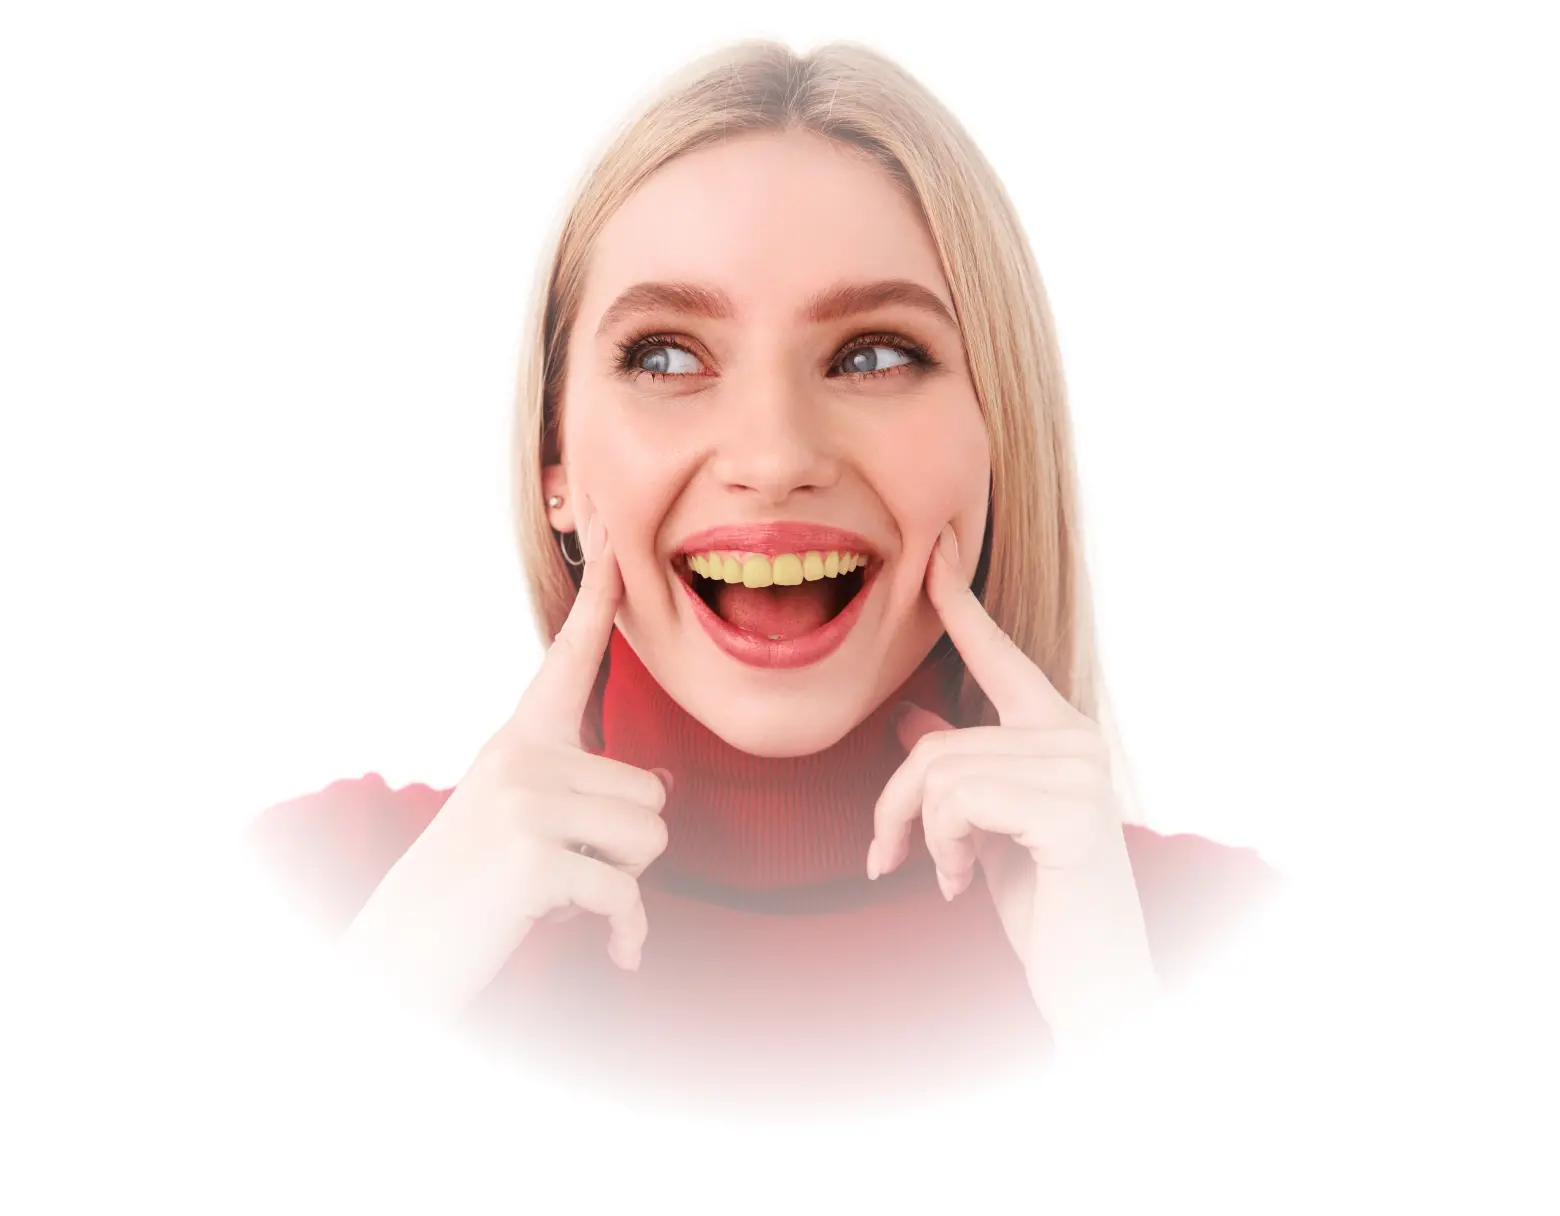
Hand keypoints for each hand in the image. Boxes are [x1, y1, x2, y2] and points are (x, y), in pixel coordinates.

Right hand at [340, 508, 670, 1016]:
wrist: (406, 950)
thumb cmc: (476, 886)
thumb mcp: (523, 818)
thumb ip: (580, 788)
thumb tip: (662, 786)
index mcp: (520, 739)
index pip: (568, 659)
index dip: (598, 601)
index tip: (614, 541)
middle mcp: (521, 757)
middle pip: (652, 792)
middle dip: (628, 849)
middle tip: (565, 869)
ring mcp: (525, 803)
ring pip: (652, 838)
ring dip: (624, 884)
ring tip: (563, 891)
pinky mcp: (533, 856)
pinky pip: (627, 893)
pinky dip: (626, 931)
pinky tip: (607, 948)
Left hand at [867, 524, 1158, 1038]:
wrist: (1088, 975)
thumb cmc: (1042, 900)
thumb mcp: (983, 829)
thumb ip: (960, 772)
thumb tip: (913, 724)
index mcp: (1054, 732)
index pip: (1000, 657)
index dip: (963, 607)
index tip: (936, 553)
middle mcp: (1073, 736)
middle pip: (935, 745)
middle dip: (894, 808)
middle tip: (890, 859)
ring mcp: (1078, 768)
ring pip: (939, 773)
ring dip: (919, 837)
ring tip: (945, 876)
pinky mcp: (1070, 808)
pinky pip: (958, 803)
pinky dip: (941, 849)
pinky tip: (962, 885)